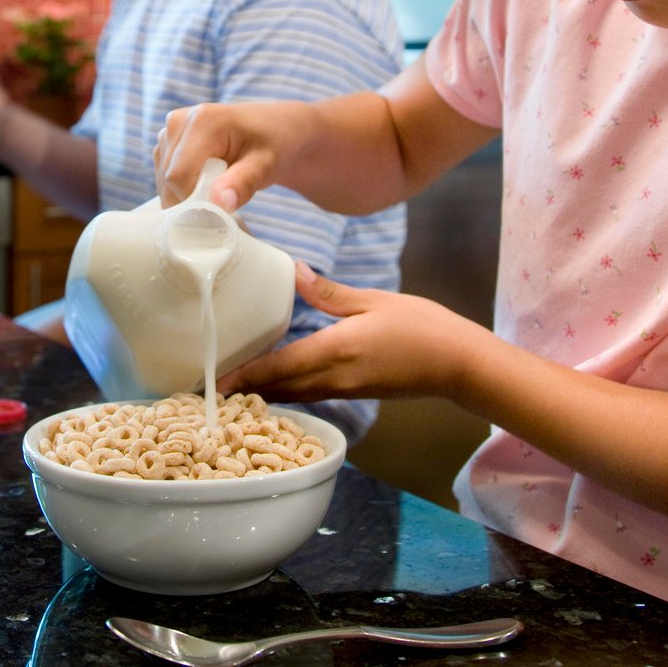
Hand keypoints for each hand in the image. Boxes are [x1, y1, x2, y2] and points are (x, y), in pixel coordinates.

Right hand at [154, 100, 310, 211]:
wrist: (275, 129)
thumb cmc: (274, 144)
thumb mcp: (266, 165)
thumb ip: (242, 183)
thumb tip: (220, 202)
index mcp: (202, 121)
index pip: (178, 175)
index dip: (194, 201)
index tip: (219, 212)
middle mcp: (178, 121)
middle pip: (167, 178)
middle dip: (190, 200)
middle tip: (222, 204)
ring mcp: (170, 130)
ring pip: (163, 179)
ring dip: (186, 194)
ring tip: (218, 189)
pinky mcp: (168, 141)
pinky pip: (164, 175)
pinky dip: (182, 187)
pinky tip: (207, 183)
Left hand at [219, 262, 486, 401]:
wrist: (458, 364)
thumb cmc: (421, 327)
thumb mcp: (373, 301)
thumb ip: (329, 292)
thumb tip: (293, 270)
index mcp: (333, 352)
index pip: (276, 370)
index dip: (241, 378)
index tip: (210, 384)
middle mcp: (333, 378)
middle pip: (277, 390)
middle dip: (243, 392)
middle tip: (209, 389)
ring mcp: (344, 390)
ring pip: (293, 396)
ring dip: (263, 394)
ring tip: (233, 388)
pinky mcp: (354, 393)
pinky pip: (310, 396)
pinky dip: (287, 393)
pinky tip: (277, 383)